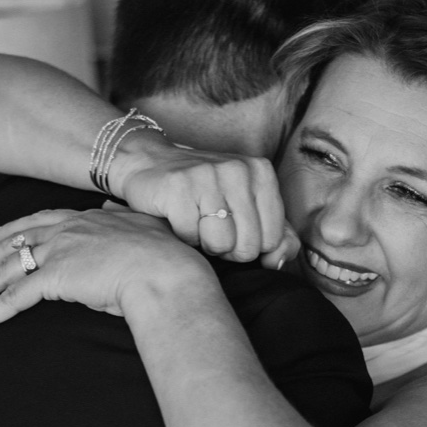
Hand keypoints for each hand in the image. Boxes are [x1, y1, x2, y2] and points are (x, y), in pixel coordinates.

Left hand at [0, 207, 210, 333]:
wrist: (166, 270)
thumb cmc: (164, 255)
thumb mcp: (142, 227)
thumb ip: (121, 219)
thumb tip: (113, 209)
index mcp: (83, 218)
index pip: (36, 223)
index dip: (10, 232)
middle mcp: (64, 231)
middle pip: (10, 246)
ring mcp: (56, 253)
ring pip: (4, 272)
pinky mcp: (53, 279)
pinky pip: (12, 297)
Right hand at [113, 146, 296, 265]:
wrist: (149, 163)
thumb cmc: (203, 192)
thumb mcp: (247, 208)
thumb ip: (277, 236)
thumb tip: (276, 263)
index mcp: (262, 172)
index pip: (272, 239)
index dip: (248, 246)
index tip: (233, 229)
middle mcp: (239, 169)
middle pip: (247, 246)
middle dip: (227, 249)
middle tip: (211, 228)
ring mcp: (208, 175)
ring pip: (220, 244)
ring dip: (204, 244)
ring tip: (196, 222)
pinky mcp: (179, 186)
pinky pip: (190, 237)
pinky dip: (181, 236)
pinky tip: (177, 215)